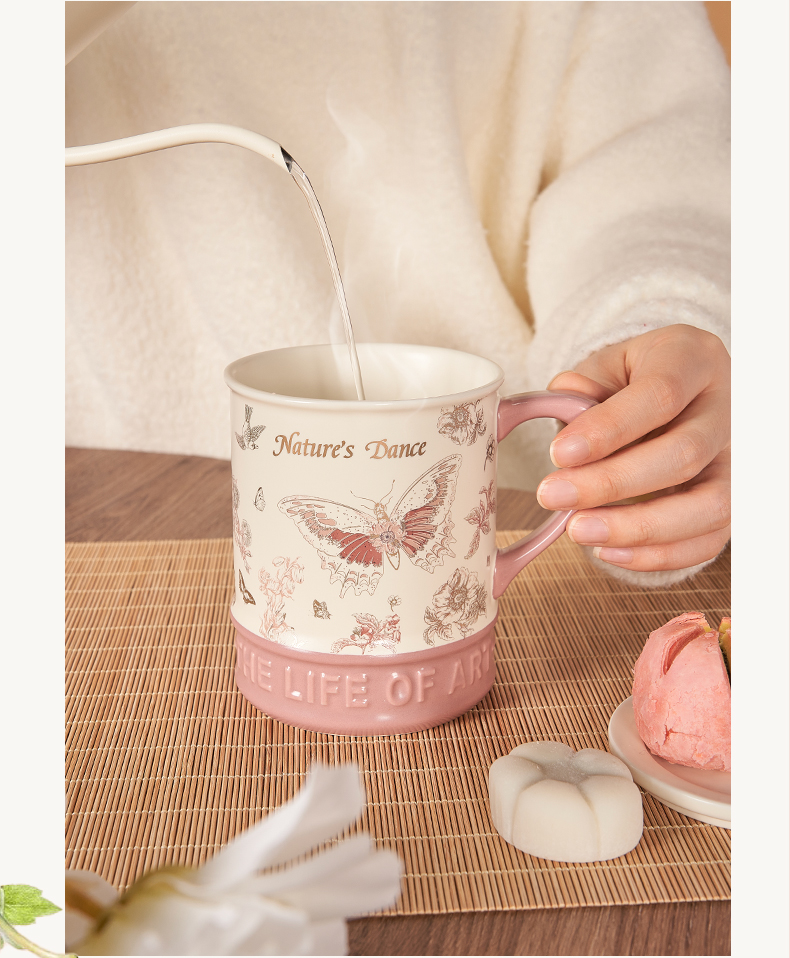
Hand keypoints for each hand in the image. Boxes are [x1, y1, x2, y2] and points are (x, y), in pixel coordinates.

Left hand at [540, 325, 729, 571]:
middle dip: (612, 482)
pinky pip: (709, 540)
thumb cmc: (636, 379)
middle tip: (553, 495)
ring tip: (577, 530)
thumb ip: (582, 387)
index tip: (559, 453)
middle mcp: (727, 409)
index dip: (609, 427)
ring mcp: (736, 460)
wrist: (676, 390)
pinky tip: (607, 550)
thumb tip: (565, 410)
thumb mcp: (607, 365)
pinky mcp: (734, 502)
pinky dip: (657, 555)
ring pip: (708, 505)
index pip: (660, 394)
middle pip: (683, 454)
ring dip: (637, 527)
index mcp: (693, 361)